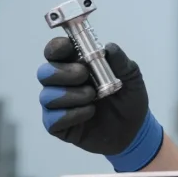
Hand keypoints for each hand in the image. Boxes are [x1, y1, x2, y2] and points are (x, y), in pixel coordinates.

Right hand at [37, 37, 163, 170]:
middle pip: (44, 72)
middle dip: (63, 72)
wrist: (133, 130)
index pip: (54, 51)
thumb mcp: (132, 78)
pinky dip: (71, 115)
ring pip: (47, 96)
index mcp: (75, 64)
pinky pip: (52, 119)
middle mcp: (61, 83)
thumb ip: (121, 62)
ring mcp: (58, 105)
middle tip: (84, 74)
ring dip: (70, 95)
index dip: (57, 47)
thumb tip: (109, 47)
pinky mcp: (58, 125)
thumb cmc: (128, 99)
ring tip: (92, 97)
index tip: (68, 47)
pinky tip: (89, 112)